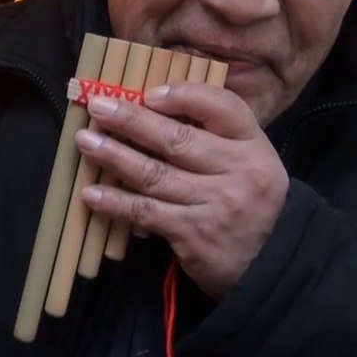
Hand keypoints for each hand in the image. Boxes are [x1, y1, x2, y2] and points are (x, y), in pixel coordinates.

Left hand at [76, 82, 288, 297]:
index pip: (223, 106)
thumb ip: (213, 135)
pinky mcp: (193, 234)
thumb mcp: (247, 162)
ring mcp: (216, 204)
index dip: (183, 96)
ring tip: (85, 141)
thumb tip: (150, 106)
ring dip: (115, 156)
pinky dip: (116, 202)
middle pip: (179, 139)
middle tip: (99, 106)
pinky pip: (147, 212)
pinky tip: (91, 194)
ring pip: (156, 174)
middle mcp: (239, 171)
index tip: (148, 93)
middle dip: (133, 120)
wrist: (271, 264)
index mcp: (253, 145)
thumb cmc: (248, 201)